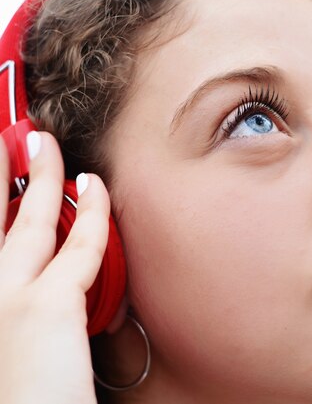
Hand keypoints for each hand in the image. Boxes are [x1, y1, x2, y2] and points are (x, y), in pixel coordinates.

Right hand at [0, 131, 110, 403]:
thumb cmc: (27, 393)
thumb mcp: (13, 339)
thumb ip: (22, 304)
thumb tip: (48, 280)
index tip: (1, 171)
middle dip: (0, 170)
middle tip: (16, 138)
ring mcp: (5, 296)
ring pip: (27, 220)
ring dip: (42, 175)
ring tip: (47, 145)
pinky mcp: (46, 307)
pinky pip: (79, 245)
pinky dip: (91, 211)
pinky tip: (96, 187)